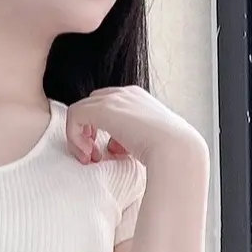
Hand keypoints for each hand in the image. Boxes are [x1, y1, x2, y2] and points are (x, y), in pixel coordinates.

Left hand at [63, 84, 205, 171]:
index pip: (108, 106)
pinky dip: (75, 138)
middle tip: (94, 156)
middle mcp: (125, 93)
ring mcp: (114, 99)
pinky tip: (88, 155)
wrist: (176, 151)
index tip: (106, 154)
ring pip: (80, 110)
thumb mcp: (148, 141)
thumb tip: (113, 147)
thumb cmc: (168, 153)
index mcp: (138, 98)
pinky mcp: (103, 109)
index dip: (100, 130)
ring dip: (79, 137)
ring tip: (90, 158)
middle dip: (88, 132)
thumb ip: (129, 140)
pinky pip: (74, 116)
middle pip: (92, 105)